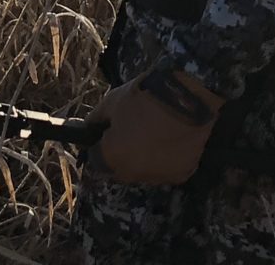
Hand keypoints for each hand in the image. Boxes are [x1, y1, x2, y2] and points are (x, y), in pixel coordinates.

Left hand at [86, 70, 223, 185]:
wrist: (187, 96)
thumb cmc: (145, 97)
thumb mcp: (111, 102)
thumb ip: (95, 120)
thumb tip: (87, 128)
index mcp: (113, 158)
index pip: (96, 163)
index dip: (97, 148)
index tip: (102, 136)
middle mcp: (134, 174)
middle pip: (119, 171)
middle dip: (118, 156)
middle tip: (126, 132)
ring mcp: (159, 177)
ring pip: (143, 172)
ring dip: (140, 160)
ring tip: (150, 134)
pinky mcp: (181, 174)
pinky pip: (164, 170)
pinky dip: (162, 159)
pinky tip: (167, 139)